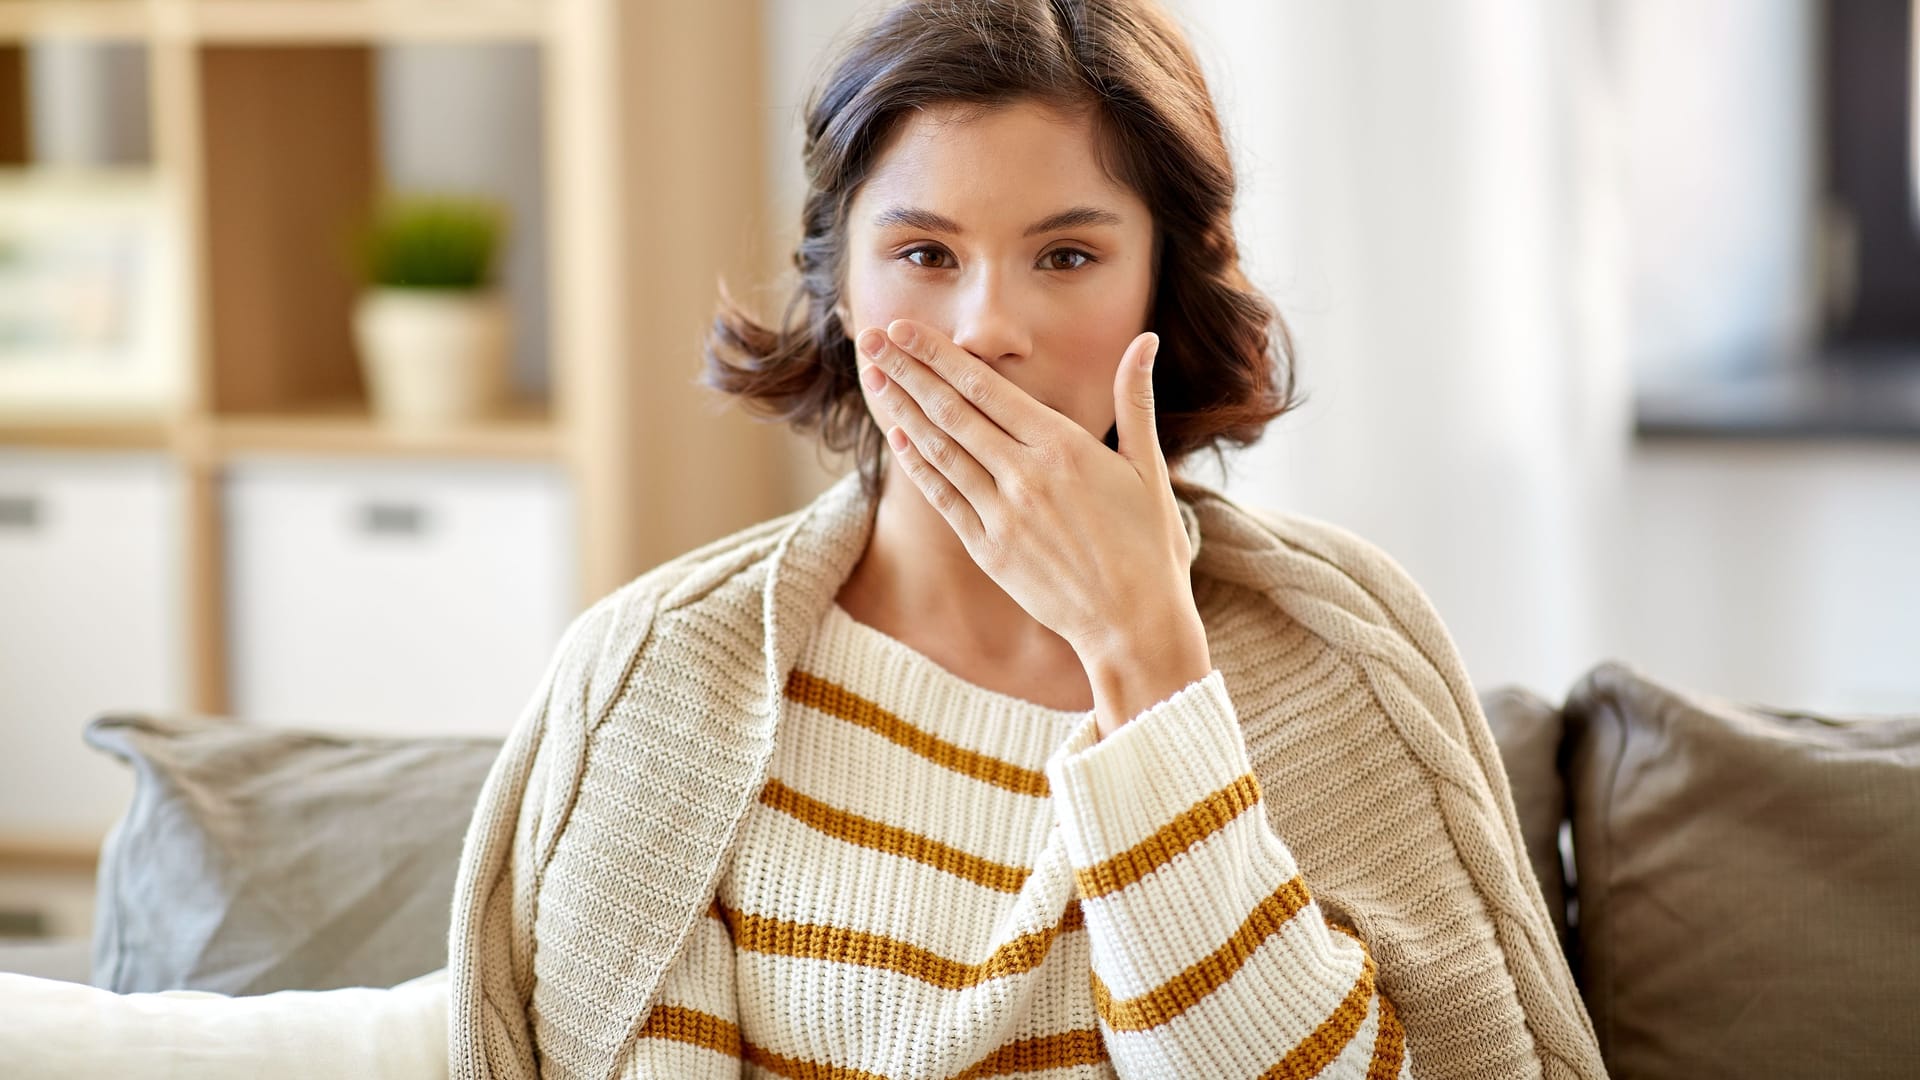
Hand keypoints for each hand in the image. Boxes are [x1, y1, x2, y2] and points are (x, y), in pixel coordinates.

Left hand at [857, 319, 1211, 734]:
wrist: (1133, 623)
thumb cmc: (1148, 546)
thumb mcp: (1149, 467)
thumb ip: (1136, 400)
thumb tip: (1146, 340)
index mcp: (1063, 447)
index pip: (985, 387)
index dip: (939, 355)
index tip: (905, 329)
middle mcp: (1024, 475)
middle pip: (952, 411)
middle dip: (907, 370)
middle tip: (872, 339)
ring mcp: (1001, 514)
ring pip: (940, 450)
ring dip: (901, 410)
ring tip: (873, 377)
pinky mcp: (988, 549)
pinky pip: (944, 497)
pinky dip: (918, 465)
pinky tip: (897, 436)